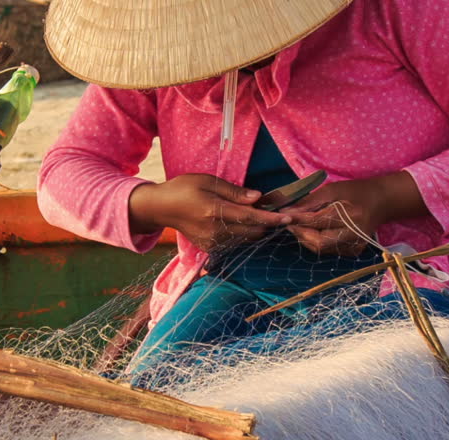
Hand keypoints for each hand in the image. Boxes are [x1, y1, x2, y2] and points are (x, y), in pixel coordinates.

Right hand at [129, 174, 292, 251]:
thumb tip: (257, 198)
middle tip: (278, 212)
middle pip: (251, 232)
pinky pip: (235, 244)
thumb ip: (234, 191)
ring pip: (245, 240)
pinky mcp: (210, 248)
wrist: (161, 208)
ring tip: (262, 217)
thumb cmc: (184, 189)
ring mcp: (212, 242)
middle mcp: (214, 231)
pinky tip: (244, 224)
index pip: (249, 217)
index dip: (271, 219)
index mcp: (214, 211)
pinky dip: (244, 235)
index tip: (288, 218)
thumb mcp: (208, 181)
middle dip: (267, 224)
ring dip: (257, 230)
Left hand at [283, 172, 426, 254]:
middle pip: (318, 242)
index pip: (317, 221)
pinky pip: (328, 250)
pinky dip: (316, 241)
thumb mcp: (332, 189)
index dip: (298, 220)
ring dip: (306, 238)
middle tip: (290, 223)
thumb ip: (310, 202)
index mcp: (351, 215)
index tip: (283, 215)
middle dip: (300, 233)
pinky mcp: (353, 252)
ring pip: (321, 248)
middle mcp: (354, 234)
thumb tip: (287, 211)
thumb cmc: (355, 192)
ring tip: (299, 225)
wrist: (380, 202)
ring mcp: (355, 246)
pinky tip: (314, 231)